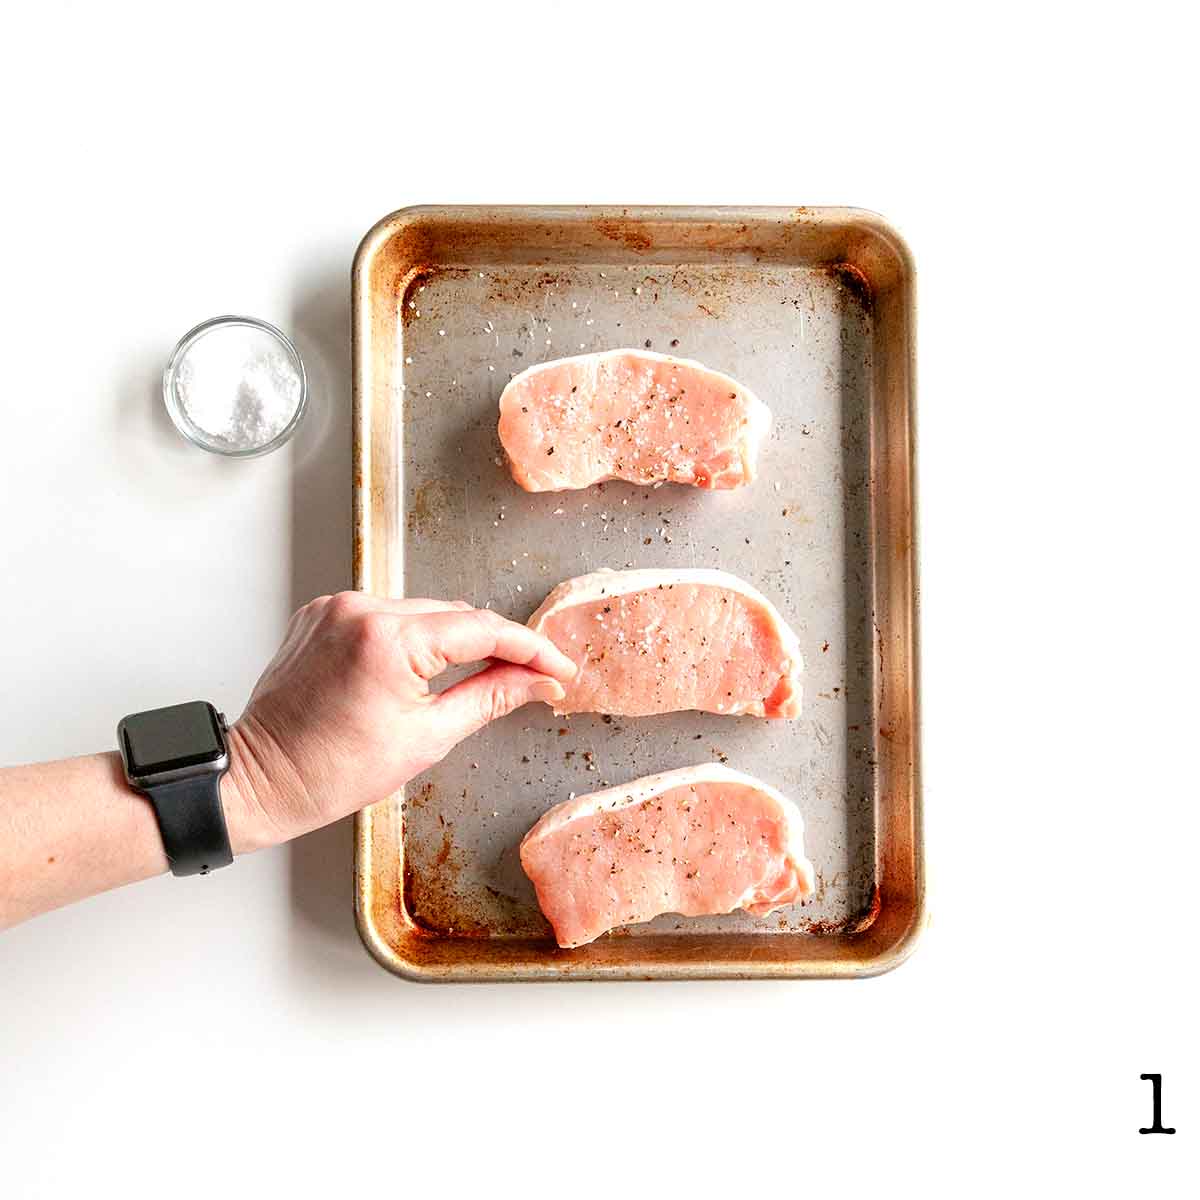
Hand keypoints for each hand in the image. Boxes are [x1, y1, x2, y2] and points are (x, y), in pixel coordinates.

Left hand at [222, 592, 576, 850]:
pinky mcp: (320, 613)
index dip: (530, 648)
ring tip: (472, 678)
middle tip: (528, 676)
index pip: (482, 629)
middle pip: (453, 615)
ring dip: (449, 640)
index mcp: (389, 640)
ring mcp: (336, 607)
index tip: (557, 667)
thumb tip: (537, 681)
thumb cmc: (333, 771)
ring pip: (420, 612)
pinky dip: (408, 637)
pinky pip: (384, 615)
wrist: (260, 779)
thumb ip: (489, 698)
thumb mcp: (427, 738)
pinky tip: (414, 670)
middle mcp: (361, 609)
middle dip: (493, 645)